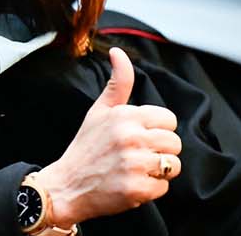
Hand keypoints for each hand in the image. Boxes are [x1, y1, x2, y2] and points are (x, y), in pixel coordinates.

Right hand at [32, 47, 182, 226]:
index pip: (169, 120)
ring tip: (136, 170)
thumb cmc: (85, 148)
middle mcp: (132, 137)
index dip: (157, 131)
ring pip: (173, 165)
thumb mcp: (98, 110)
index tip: (140, 138)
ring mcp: (135, 164)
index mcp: (126, 115)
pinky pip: (163, 188)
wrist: (66, 186)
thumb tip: (119, 52)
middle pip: (174, 143)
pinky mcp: (137, 189)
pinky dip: (150, 190)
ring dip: (158, 172)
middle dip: (159, 151)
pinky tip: (131, 184)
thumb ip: (118, 82)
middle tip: (137, 157)